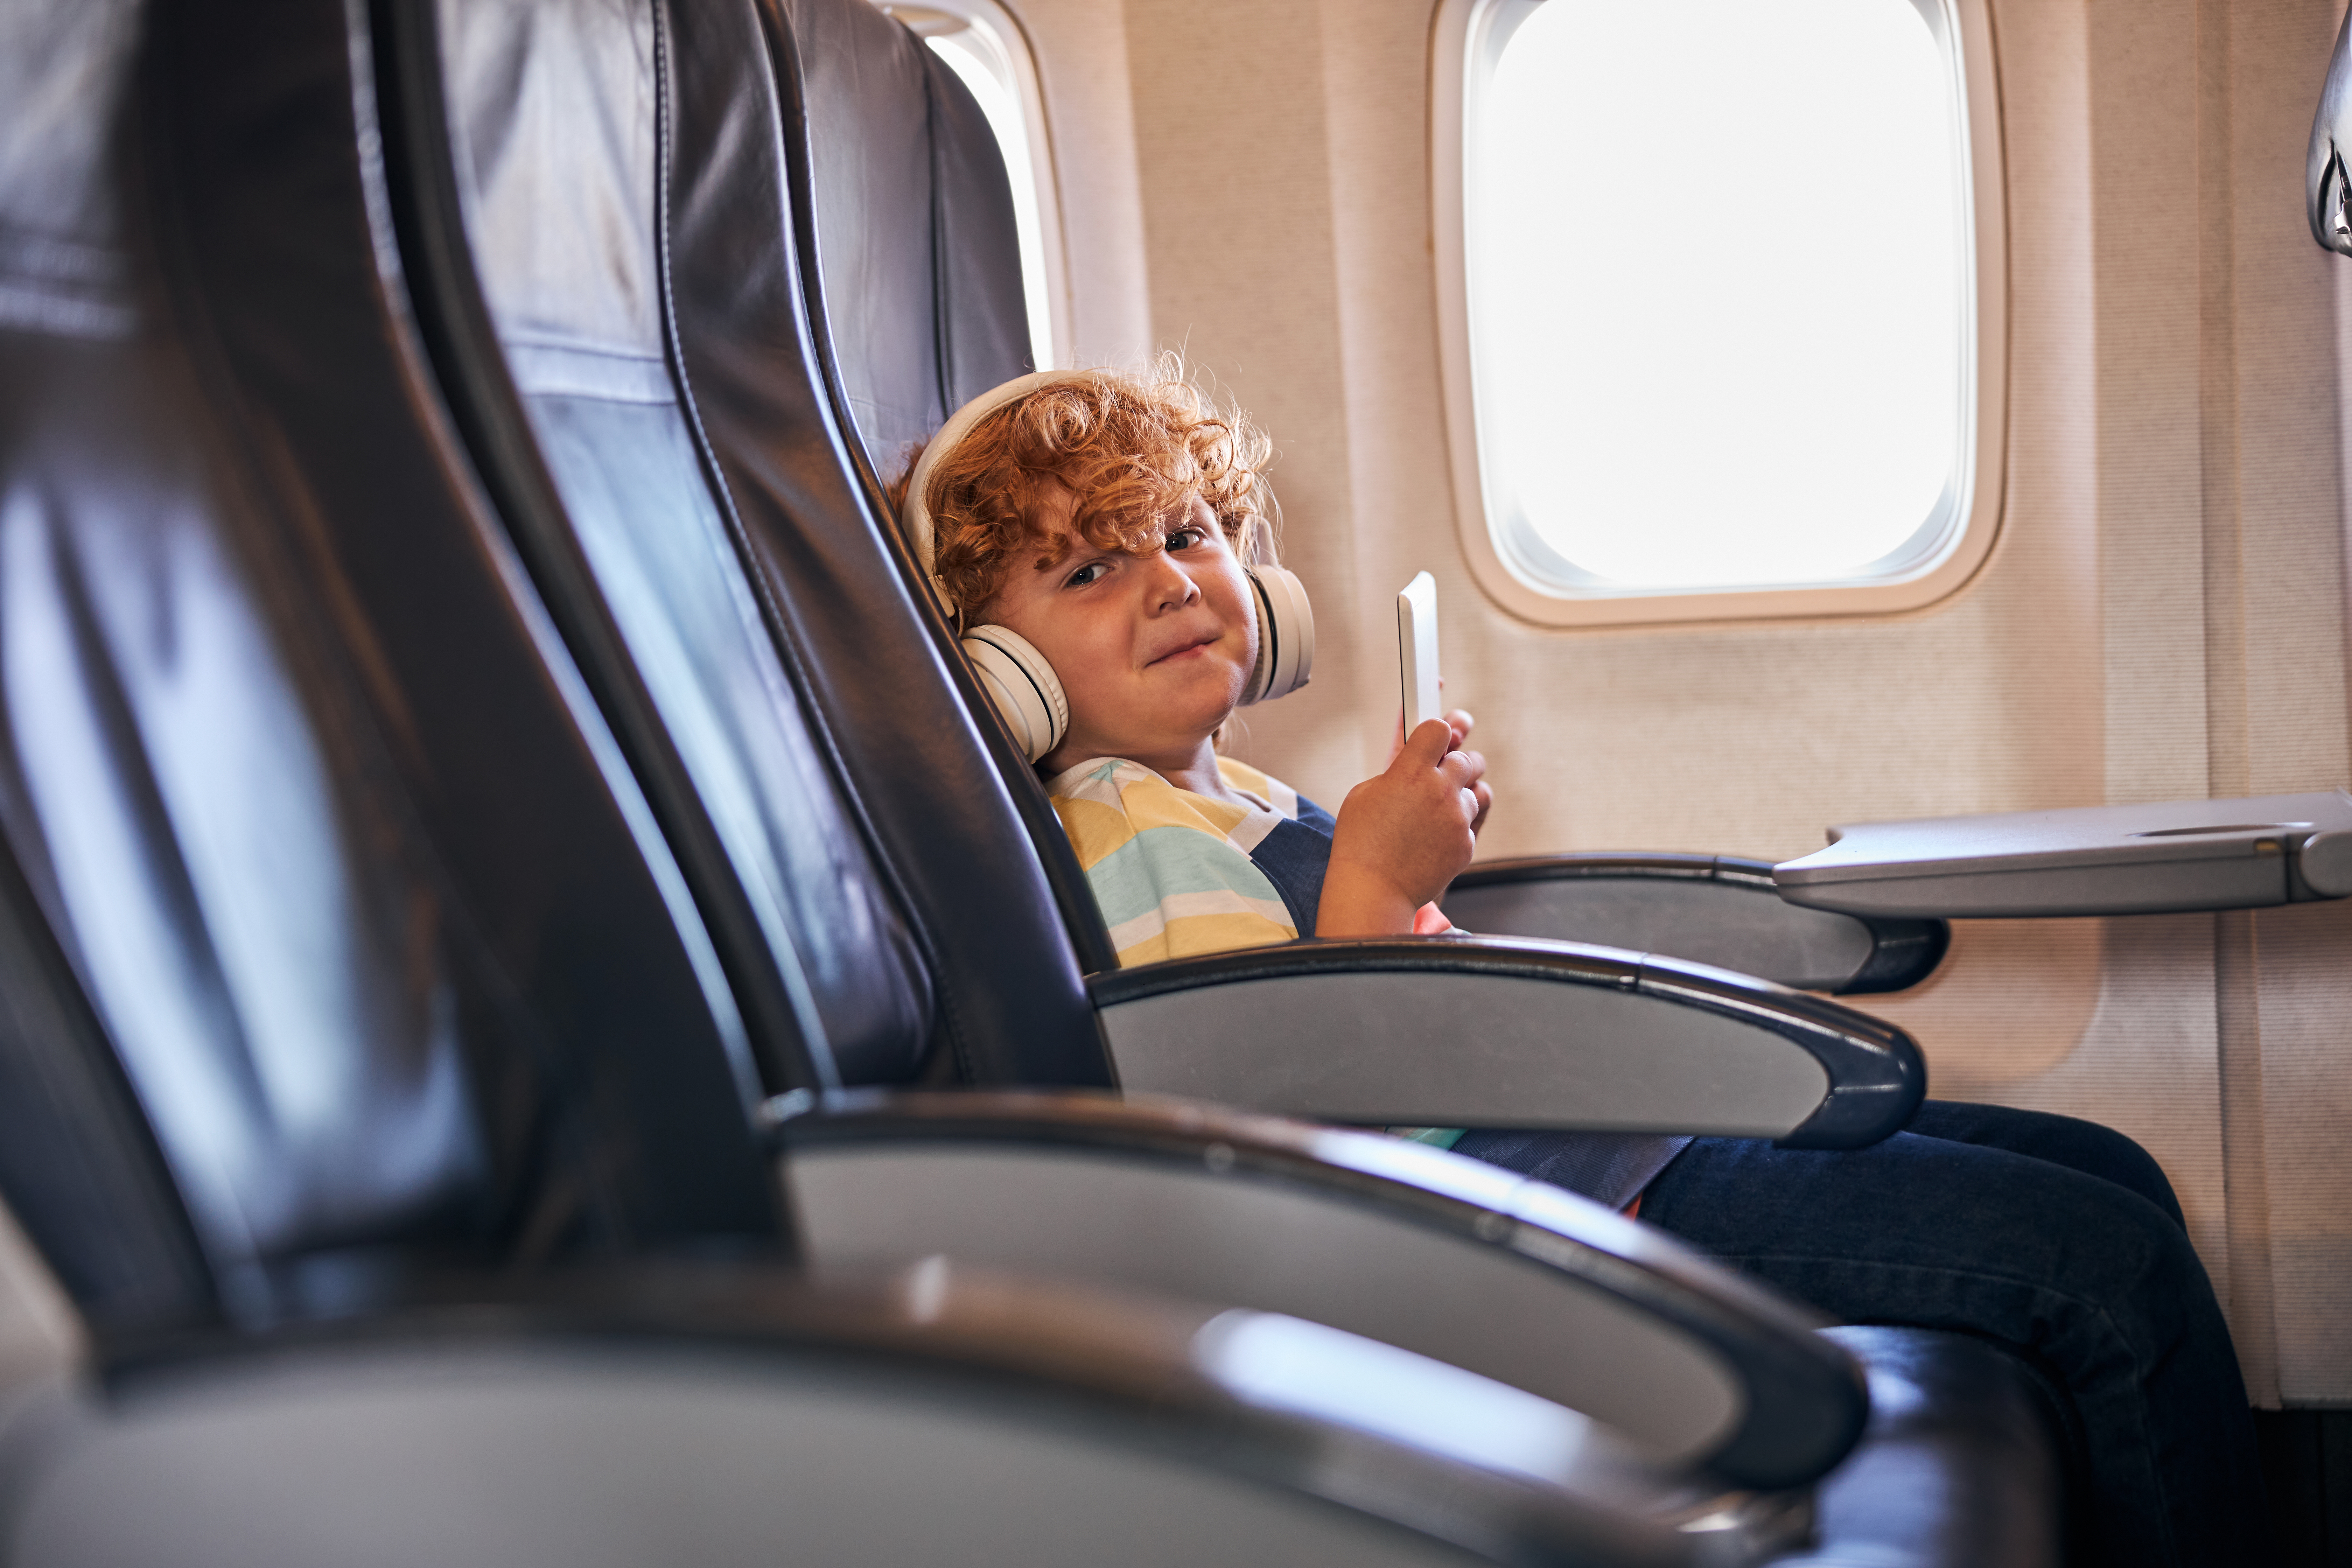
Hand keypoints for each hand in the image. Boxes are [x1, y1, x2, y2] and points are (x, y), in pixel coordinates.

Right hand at [1319, 717, 1488, 937]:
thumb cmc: (1361, 841)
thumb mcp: (1365, 793)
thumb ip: (1396, 770)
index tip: (1433, 742)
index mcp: (1410, 771)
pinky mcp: (1465, 844)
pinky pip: (1471, 824)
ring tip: (1434, 813)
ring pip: (1475, 792)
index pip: (1439, 729)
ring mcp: (1456, 818)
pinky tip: (1433, 839)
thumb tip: (1415, 760)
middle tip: (1443, 774)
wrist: (1373, 890)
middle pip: (1467, 759)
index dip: (1436, 733)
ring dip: (1458, 798)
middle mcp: (1439, 790)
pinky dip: (1456, 828)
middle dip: (1456, 764)